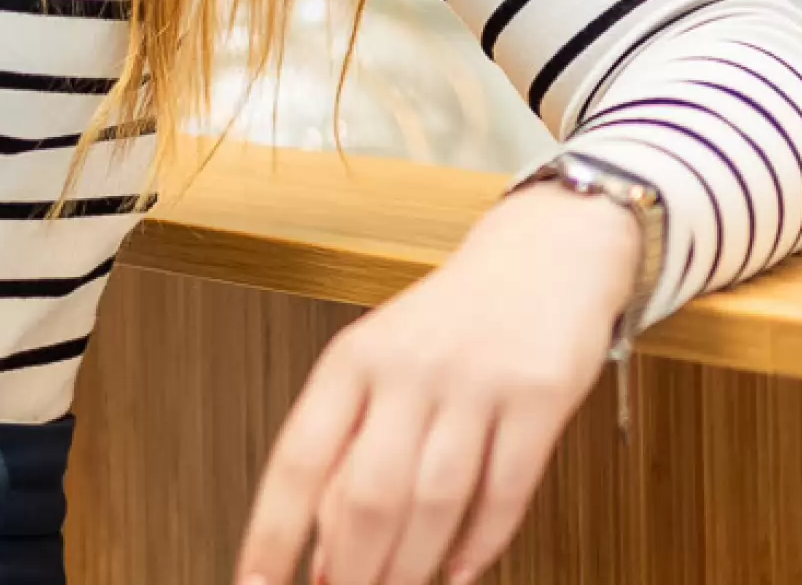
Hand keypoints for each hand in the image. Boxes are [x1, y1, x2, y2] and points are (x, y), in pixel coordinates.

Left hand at [231, 182, 642, 584]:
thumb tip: (317, 544)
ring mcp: (475, 380)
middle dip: (351, 569)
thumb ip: (350, 440)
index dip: (273, 531)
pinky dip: (480, 544)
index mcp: (354, 357)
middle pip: (368, 493)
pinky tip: (459, 571)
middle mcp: (409, 366)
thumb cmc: (452, 319)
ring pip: (434, 501)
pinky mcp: (538, 396)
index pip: (299, 458)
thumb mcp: (382, 360)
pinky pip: (505, 490)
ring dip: (411, 568)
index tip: (256, 583)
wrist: (545, 251)